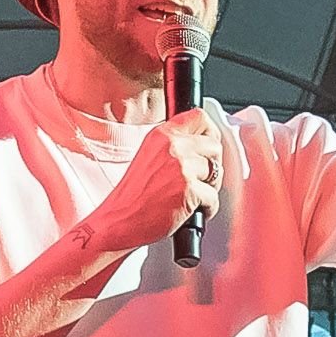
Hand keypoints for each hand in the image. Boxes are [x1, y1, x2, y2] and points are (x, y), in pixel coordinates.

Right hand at [79, 106, 224, 253]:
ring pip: (217, 172)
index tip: (209, 148)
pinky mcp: (188, 190)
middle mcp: (172, 146)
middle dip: (213, 166)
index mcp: (162, 135)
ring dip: (210, 188)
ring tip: (193, 197)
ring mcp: (181, 167)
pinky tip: (191, 211)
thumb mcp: (150, 156)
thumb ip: (174, 146)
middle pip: (214, 146)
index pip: (199, 116)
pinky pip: (213, 198)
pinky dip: (207, 209)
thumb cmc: (134, 195)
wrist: (118, 220)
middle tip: (201, 181)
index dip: (210, 133)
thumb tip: (203, 146)